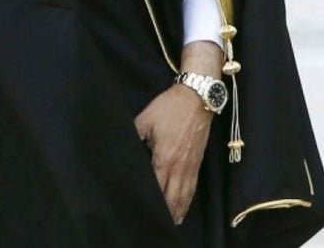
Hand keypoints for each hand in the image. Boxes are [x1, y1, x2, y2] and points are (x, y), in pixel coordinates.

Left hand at [134, 83, 212, 223]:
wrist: (196, 100)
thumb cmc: (168, 108)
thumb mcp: (144, 120)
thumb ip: (134, 136)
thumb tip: (125, 145)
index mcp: (164, 157)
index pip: (155, 184)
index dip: (149, 197)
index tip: (140, 206)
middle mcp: (179, 166)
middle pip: (171, 196)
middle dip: (164, 210)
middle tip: (154, 221)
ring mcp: (191, 166)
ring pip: (184, 194)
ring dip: (177, 210)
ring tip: (170, 222)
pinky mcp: (198, 163)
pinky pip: (193, 187)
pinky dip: (188, 200)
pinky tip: (184, 207)